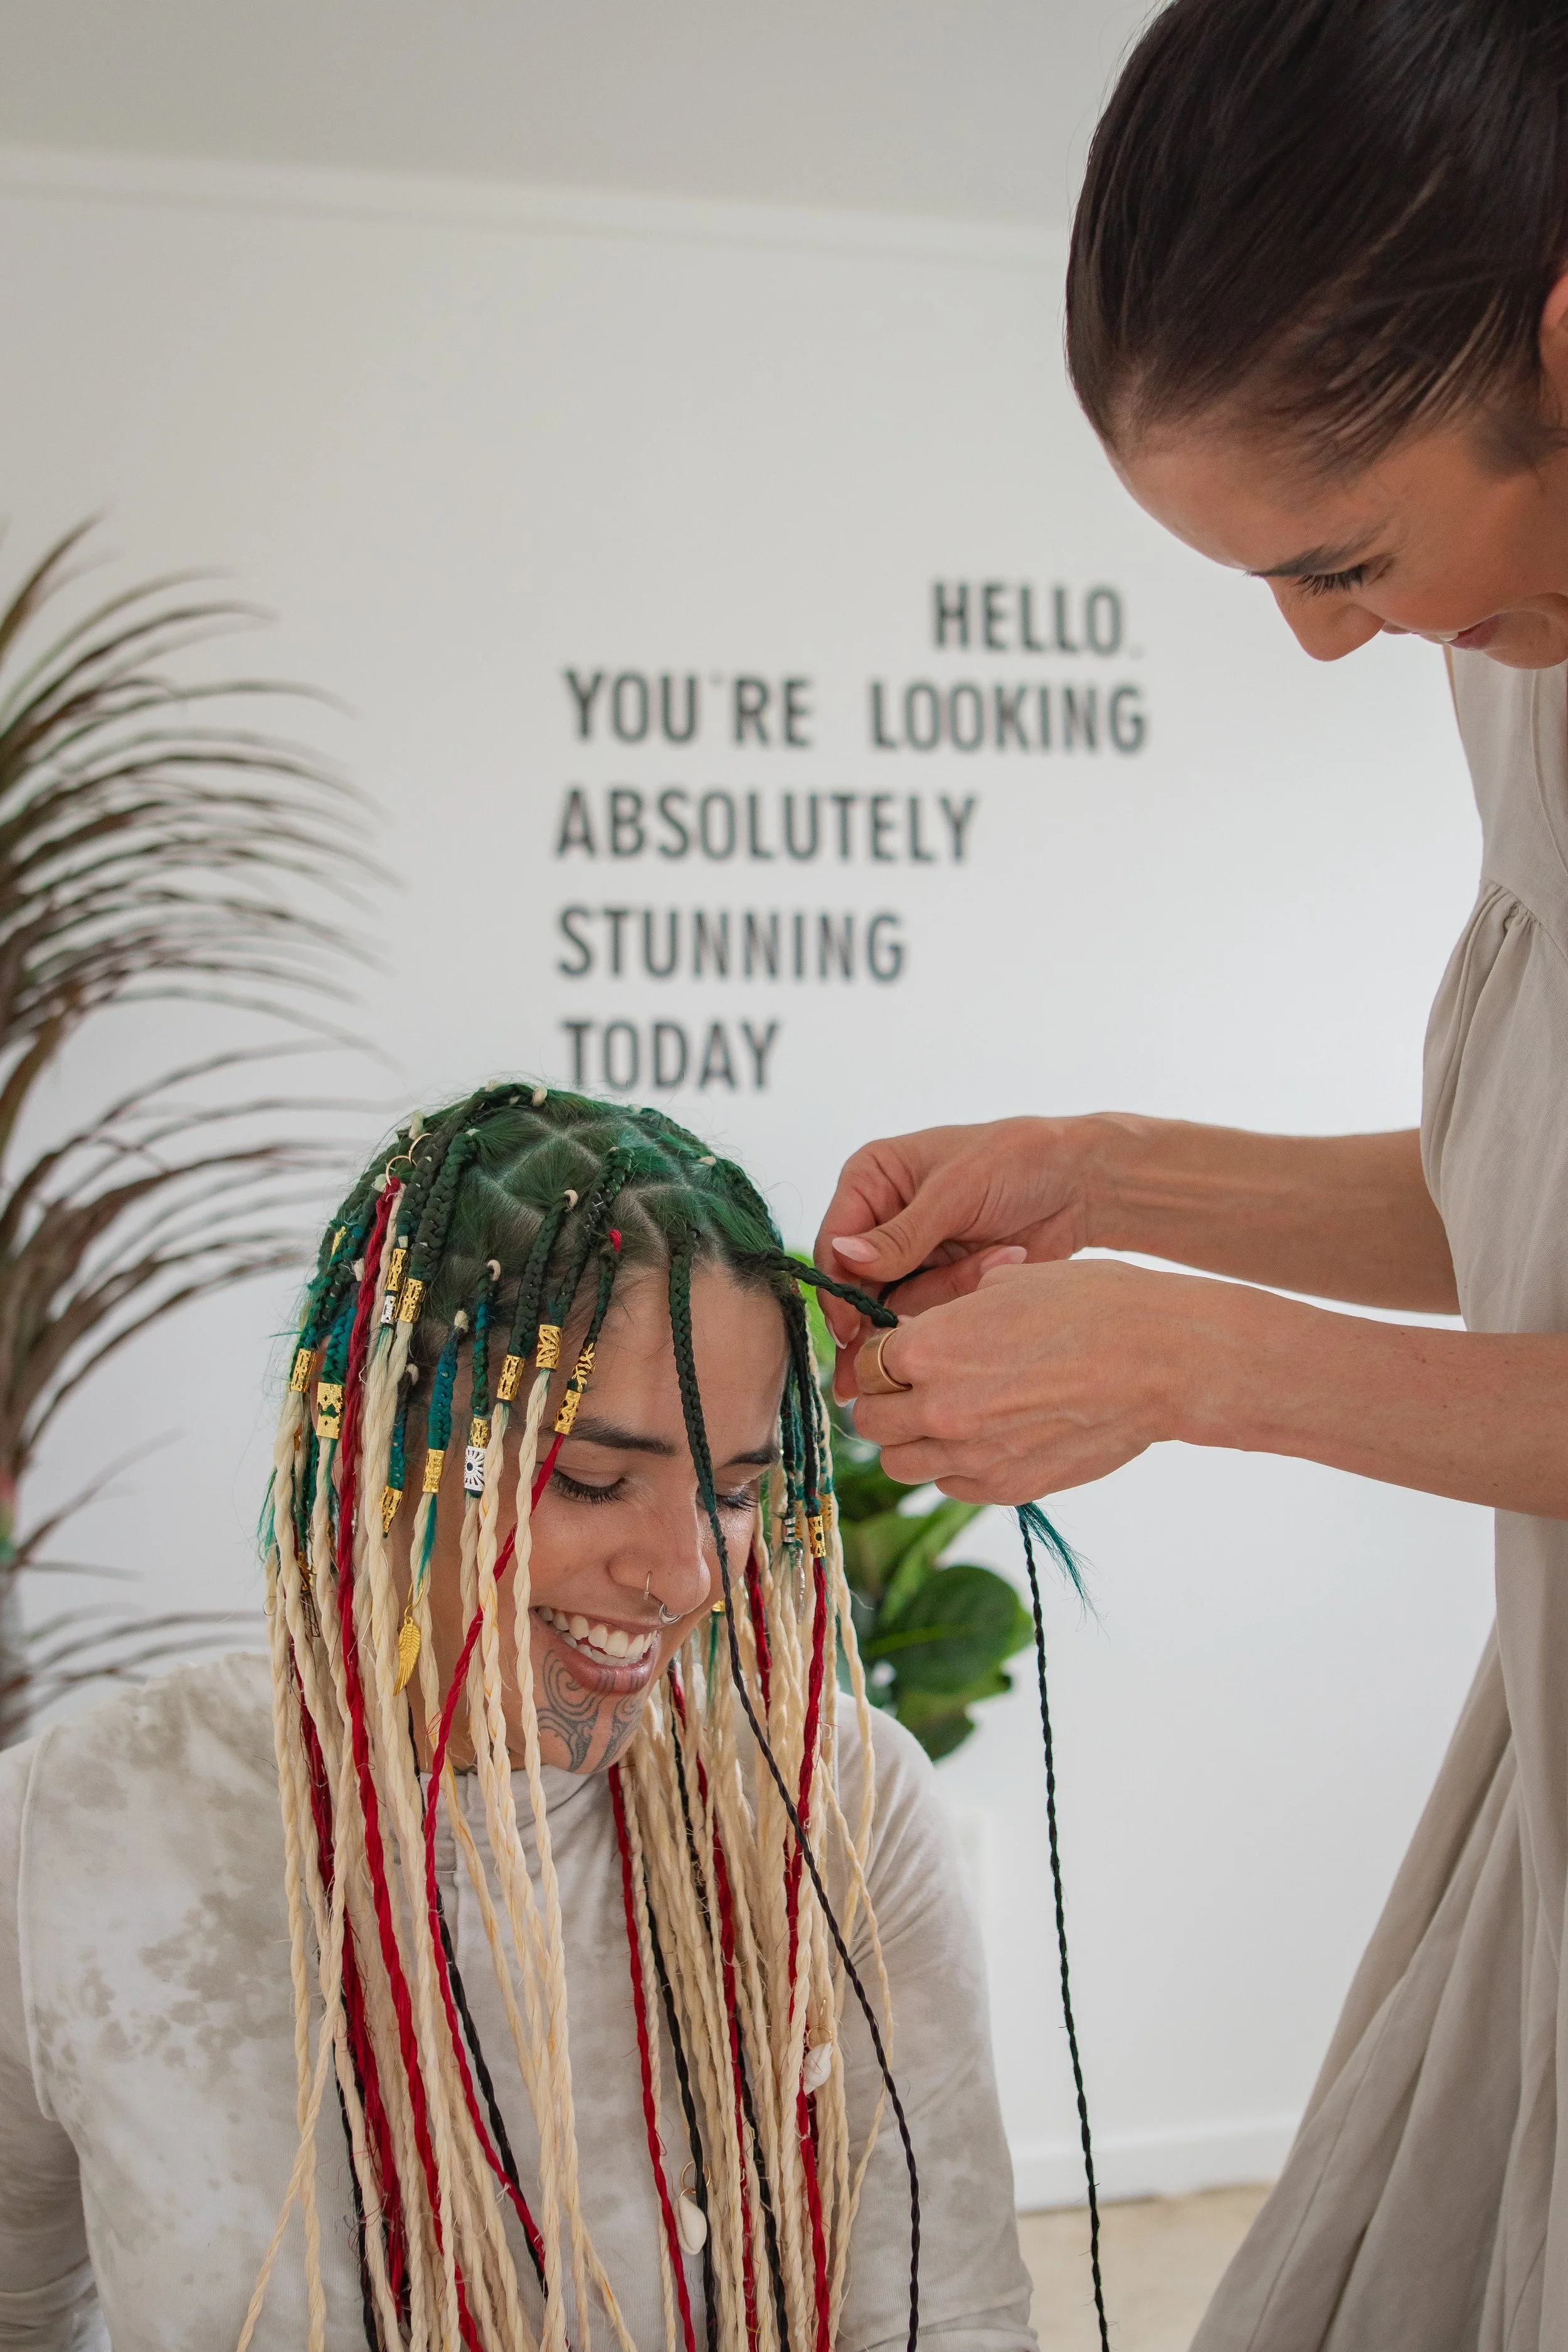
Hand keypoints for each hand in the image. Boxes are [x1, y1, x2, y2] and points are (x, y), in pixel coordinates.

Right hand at [813, 1116, 1099, 1395]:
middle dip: (886, 1314)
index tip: (850, 1329)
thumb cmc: (1017, 1160)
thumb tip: (844, 1256)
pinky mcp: (941, 1280)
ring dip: (945, 1294)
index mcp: (871, 1179)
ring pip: (898, 1304)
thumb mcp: (956, 1191)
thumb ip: (901, 1233)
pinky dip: (963, 1299)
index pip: (835, 1242)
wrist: (1080, 1181)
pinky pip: (932, 1310)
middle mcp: (882, 1218)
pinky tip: (1003, 1262)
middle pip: (858, 1285)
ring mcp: (912, 1254)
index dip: (839, 1288)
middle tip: (889, 1359)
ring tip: (1000, 1256)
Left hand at [851, 1258, 1221, 1503]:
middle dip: (885, 1401)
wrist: (1160, 1360)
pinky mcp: (1007, 1488)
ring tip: (946, 1417)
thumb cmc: (1091, 1307)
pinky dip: (955, 1467)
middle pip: (871, 1421)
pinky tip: (986, 1438)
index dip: (879, 1356)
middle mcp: (939, 1408)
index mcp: (928, 1349)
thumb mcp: (1006, 1284)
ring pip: (901, 1463)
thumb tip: (919, 1327)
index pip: (863, 1365)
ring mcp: (972, 1456)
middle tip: (913, 1387)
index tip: (897, 1352)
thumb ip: (947, 1313)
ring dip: (912, 1441)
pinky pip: (951, 1487)